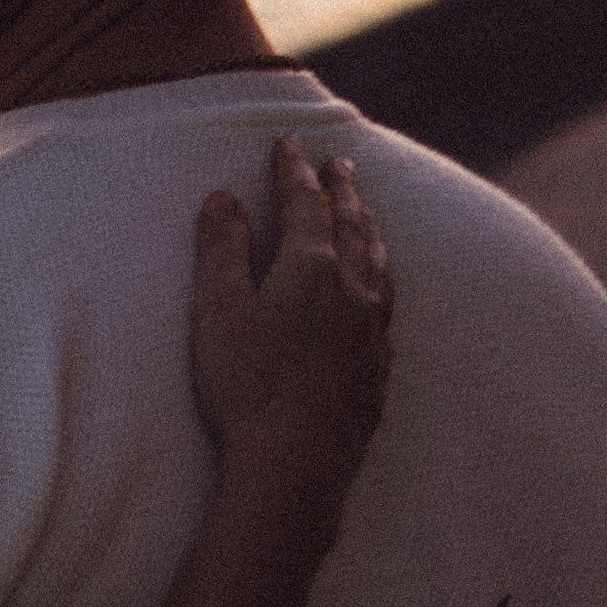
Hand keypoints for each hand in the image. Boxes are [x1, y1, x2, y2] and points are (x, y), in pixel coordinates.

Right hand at [191, 137, 393, 543]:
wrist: (297, 462)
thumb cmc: (249, 386)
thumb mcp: (218, 311)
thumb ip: (222, 251)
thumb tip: (222, 198)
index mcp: (312, 267)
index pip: (305, 203)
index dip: (294, 170)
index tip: (289, 143)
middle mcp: (353, 290)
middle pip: (353, 225)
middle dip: (342, 190)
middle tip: (339, 163)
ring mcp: (373, 330)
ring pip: (379, 262)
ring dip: (370, 229)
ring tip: (365, 214)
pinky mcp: (379, 368)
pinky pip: (388, 303)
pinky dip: (382, 277)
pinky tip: (377, 289)